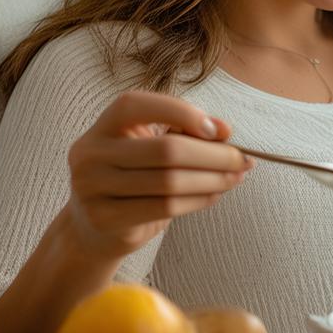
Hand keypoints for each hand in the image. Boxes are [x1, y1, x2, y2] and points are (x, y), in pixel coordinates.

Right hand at [60, 91, 252, 259]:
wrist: (95, 228)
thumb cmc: (133, 179)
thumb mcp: (153, 148)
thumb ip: (185, 132)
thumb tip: (225, 130)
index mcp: (102, 127)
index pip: (134, 104)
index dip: (179, 112)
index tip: (217, 130)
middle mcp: (90, 153)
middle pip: (165, 149)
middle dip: (213, 155)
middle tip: (243, 160)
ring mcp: (92, 188)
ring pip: (169, 181)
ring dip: (213, 179)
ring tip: (235, 178)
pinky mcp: (106, 218)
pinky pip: (165, 207)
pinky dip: (198, 200)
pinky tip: (214, 195)